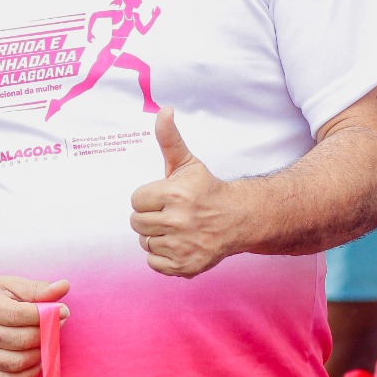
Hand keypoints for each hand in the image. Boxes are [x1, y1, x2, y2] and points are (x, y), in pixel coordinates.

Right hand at [0, 276, 68, 376]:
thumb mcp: (6, 285)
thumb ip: (36, 288)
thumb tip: (64, 287)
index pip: (23, 315)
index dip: (48, 315)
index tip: (61, 312)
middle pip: (22, 340)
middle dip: (46, 335)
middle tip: (55, 328)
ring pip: (18, 362)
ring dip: (39, 355)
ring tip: (44, 343)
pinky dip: (27, 375)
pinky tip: (33, 361)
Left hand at [130, 109, 243, 277]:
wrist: (240, 219)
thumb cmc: (206, 190)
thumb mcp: (187, 163)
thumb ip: (169, 138)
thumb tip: (163, 110)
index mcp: (175, 194)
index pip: (136, 200)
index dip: (149, 198)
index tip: (167, 198)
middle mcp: (179, 221)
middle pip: (136, 223)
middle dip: (151, 217)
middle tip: (172, 214)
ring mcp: (183, 245)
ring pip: (145, 242)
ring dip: (157, 237)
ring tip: (178, 229)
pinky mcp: (186, 266)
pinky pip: (153, 263)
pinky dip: (163, 257)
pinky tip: (180, 244)